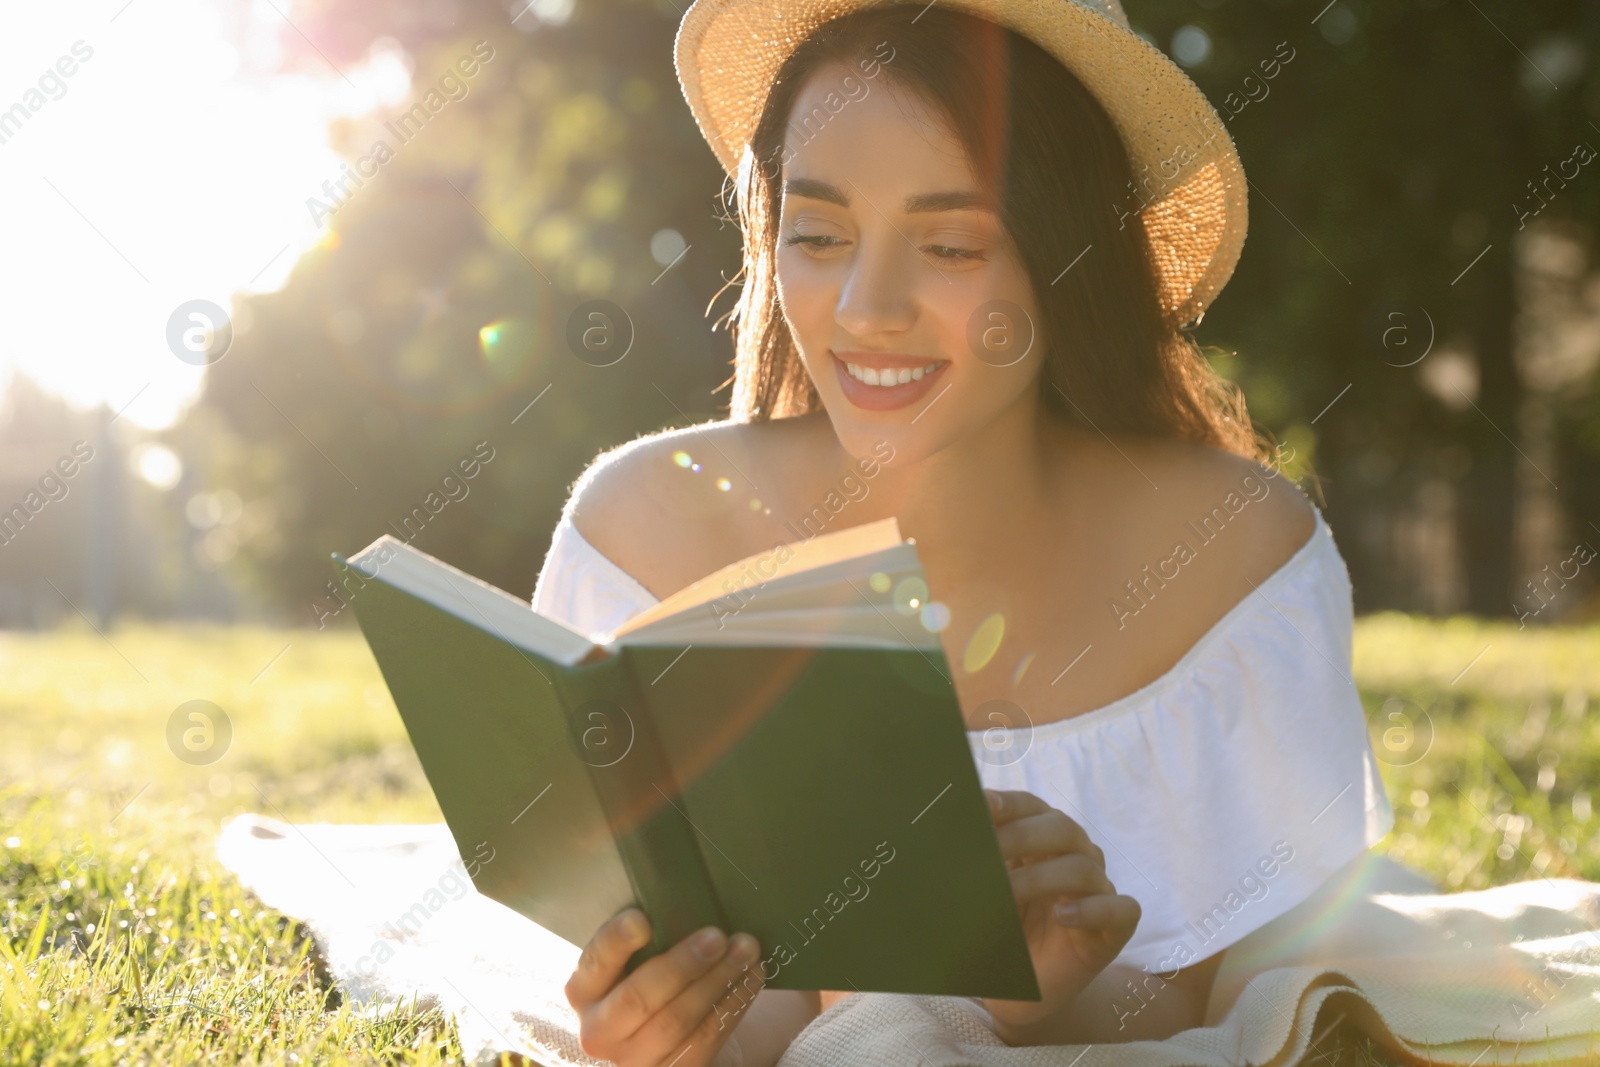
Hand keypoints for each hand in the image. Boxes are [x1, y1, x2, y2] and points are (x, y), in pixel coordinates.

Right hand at [565, 907, 764, 1065]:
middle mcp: (599, 1029)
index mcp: (583, 989)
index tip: (642, 919)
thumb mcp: (636, 954)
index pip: (595, 962)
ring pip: (677, 1021)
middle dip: (682, 964)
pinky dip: (733, 1004)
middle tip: (717, 936)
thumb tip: (680, 889)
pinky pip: (706, 1040)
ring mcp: (633, 1058)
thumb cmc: (651, 971)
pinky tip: (752, 977)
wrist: (666, 1028)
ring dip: (718, 981)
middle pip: (639, 998)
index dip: (616, 941)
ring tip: (747, 950)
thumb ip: (646, 931)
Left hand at [979, 789, 1140, 1036]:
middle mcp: (1075, 855)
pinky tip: (1062, 916)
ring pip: (1082, 868)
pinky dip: (1092, 909)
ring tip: (1006, 895)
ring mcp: (1099, 889)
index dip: (1008, 804)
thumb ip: (973, 864)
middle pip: (1061, 828)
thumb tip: (946, 835)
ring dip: (1040, 879)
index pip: (1030, 807)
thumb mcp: (982, 895)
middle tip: (986, 854)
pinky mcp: (1117, 927)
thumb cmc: (1002, 934)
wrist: (1022, 992)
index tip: (981, 807)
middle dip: (1021, 836)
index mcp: (1041, 838)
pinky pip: (1119, 909)